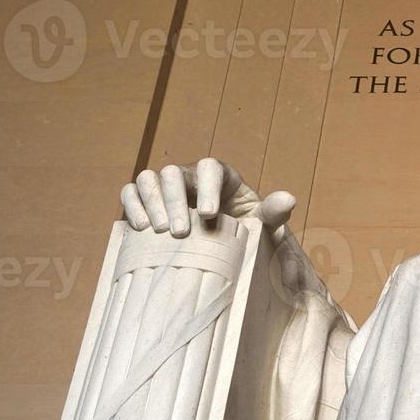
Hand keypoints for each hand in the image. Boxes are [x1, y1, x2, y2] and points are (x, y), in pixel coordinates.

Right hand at [119, 158, 295, 237]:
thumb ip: (275, 213)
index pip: (210, 168)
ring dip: (151, 202)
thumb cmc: (247, 233)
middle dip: (175, 201)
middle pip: (174, 173)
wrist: (225, 251)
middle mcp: (190, 177)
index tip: (210, 215)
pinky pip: (131, 193)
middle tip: (180, 233)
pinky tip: (140, 228)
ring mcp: (166, 188)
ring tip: (158, 231)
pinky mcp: (147, 202)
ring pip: (149, 178)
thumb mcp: (264, 225)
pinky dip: (132, 206)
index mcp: (220, 177)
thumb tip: (289, 199)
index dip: (207, 187)